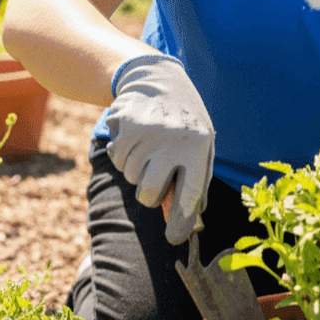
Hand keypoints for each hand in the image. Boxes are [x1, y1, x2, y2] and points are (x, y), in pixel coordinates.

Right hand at [106, 54, 214, 244]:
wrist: (158, 79)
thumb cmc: (185, 122)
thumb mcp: (201, 146)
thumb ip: (196, 182)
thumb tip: (187, 224)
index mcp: (199, 146)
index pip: (190, 193)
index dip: (181, 222)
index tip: (174, 239)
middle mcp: (174, 140)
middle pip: (150, 194)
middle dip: (150, 195)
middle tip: (155, 179)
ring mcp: (148, 133)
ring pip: (132, 178)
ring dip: (138, 169)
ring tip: (151, 146)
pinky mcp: (126, 127)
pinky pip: (118, 160)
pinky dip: (124, 155)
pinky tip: (137, 137)